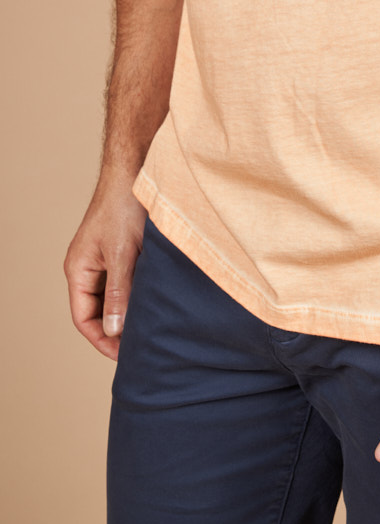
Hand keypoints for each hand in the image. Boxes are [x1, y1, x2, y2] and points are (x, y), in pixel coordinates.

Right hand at [63, 169, 146, 360]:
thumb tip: (115, 330)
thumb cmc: (124, 204)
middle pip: (97, 311)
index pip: (83, 318)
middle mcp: (88, 266)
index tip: (125, 355)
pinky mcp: (123, 249)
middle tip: (143, 346)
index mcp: (78, 269)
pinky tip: (158, 300)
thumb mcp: (123, 253)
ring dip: (130, 311)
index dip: (102, 340)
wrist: (137, 167)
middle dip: (117, 330)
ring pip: (115, 296)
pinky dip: (139, 293)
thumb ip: (119, 292)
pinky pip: (127, 280)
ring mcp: (105, 258)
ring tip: (152, 327)